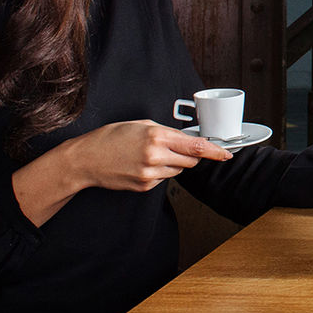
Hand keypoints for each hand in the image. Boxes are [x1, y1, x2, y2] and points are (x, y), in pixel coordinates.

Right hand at [14, 120, 231, 226]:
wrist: (86, 159)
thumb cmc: (110, 138)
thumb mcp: (140, 125)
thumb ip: (166, 132)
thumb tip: (188, 140)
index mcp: (156, 136)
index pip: (195, 146)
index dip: (214, 151)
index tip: (226, 154)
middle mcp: (155, 156)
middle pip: (190, 161)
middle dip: (188, 155)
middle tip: (172, 148)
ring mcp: (149, 174)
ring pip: (177, 171)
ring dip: (172, 164)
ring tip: (149, 155)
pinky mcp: (144, 186)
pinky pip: (163, 179)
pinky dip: (159, 172)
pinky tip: (141, 165)